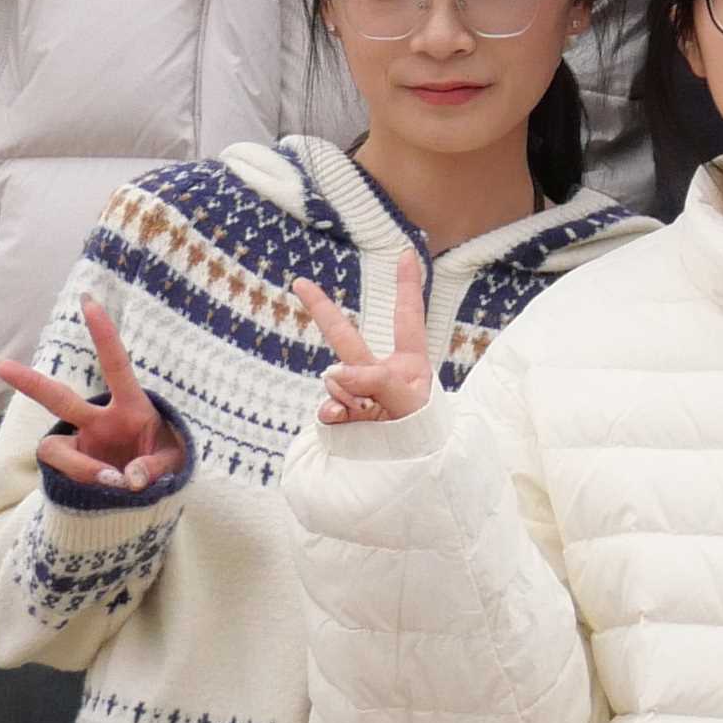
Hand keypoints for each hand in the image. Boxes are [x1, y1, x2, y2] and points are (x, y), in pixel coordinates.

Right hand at [0, 292, 181, 496]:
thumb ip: (155, 467)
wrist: (155, 488)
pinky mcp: (72, 467)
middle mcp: (100, 421)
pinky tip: (105, 492)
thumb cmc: (167, 460)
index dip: (104, 335)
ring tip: (112, 481)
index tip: (88, 302)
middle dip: (28, 381)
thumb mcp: (174, 461)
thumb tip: (127, 478)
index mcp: (132, 407)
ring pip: (54, 447)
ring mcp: (82, 443)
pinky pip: (61, 472)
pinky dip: (80, 481)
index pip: (116, 365)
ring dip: (78, 465)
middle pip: (58, 398)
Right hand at [282, 256, 437, 426]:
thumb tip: (332, 372)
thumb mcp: (411, 403)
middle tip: (300, 282)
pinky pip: (327, 407)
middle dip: (322, 310)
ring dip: (347, 393)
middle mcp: (379, 373)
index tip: (409, 252)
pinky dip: (334, 412)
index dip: (407, 285)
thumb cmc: (422, 433)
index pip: (408, 318)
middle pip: (346, 337)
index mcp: (409, 363)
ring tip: (368, 412)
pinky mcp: (340, 415)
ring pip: (334, 379)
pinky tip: (343, 419)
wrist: (410, 470)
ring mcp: (356, 394)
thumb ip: (377, 382)